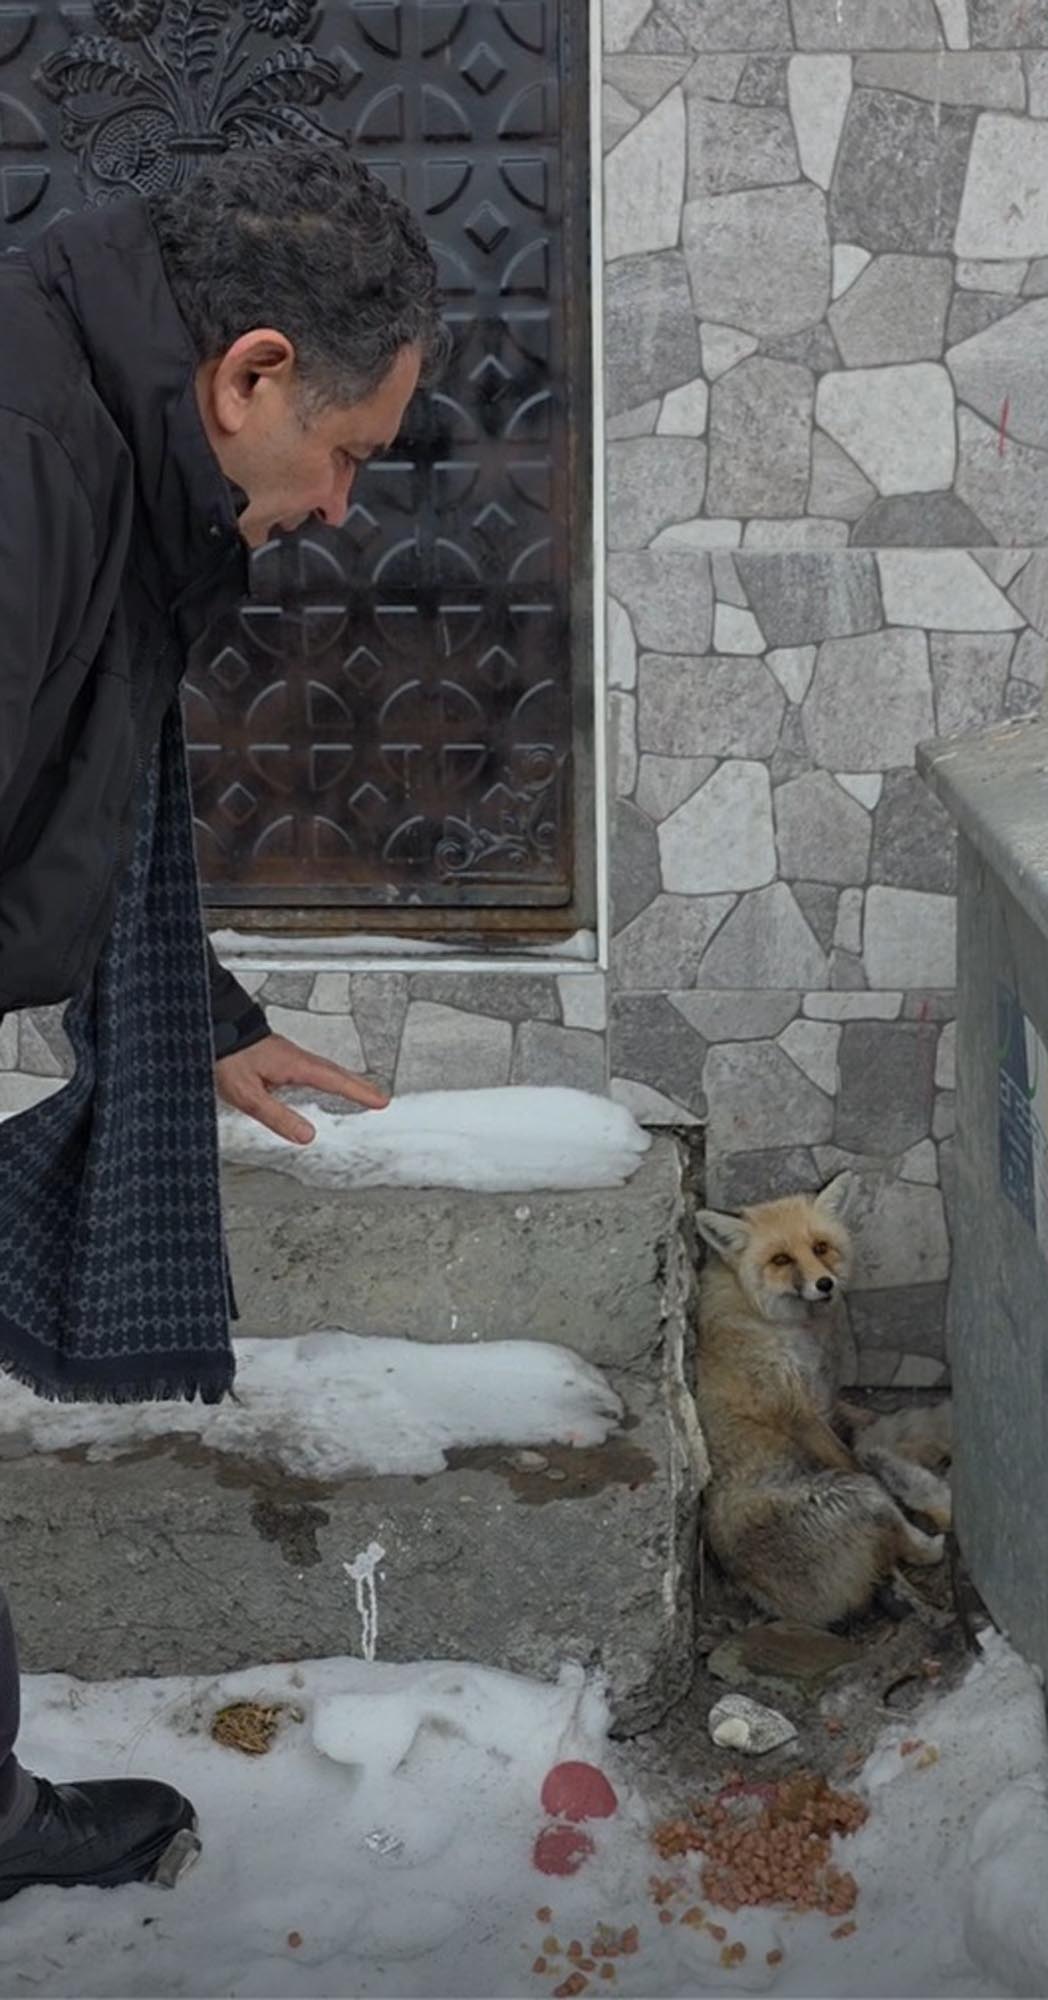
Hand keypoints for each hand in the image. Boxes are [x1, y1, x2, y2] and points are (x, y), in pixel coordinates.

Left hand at [215, 1033, 389, 1143]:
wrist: (215, 1030)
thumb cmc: (228, 1058)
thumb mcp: (249, 1095)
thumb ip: (278, 1116)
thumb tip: (307, 1135)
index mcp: (294, 1066)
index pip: (334, 1082)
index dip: (359, 1092)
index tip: (380, 1101)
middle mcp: (296, 1058)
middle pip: (337, 1073)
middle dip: (360, 1086)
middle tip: (380, 1098)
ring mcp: (290, 1055)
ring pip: (326, 1069)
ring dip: (346, 1080)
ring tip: (360, 1091)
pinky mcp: (281, 1056)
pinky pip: (314, 1067)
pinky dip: (328, 1075)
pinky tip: (325, 1082)